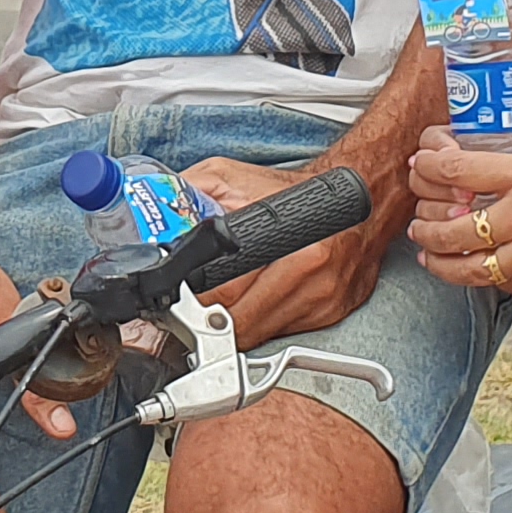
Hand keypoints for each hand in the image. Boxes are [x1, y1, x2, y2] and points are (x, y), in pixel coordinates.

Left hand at [183, 148, 396, 343]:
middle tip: (193, 315)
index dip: (195, 305)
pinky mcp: (333, 310)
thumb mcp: (229, 177)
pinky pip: (285, 332)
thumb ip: (188, 193)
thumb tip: (153, 214)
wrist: (358, 193)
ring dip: (238, 328)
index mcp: (284, 239)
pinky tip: (258, 304)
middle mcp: (309, 271)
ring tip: (223, 309)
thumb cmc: (292, 188)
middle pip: (241, 324)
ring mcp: (324, 296)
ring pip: (261, 336)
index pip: (225, 295)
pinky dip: (266, 323)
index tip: (179, 305)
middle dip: (211, 323)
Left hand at [407, 107, 511, 295]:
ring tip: (428, 253)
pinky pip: (506, 285)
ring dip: (442, 261)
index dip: (430, 166)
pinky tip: (475, 272)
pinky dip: (483, 279)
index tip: (422, 164)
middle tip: (418, 218)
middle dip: (426, 223)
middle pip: (453, 228)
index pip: (458, 170)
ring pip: (471, 268)